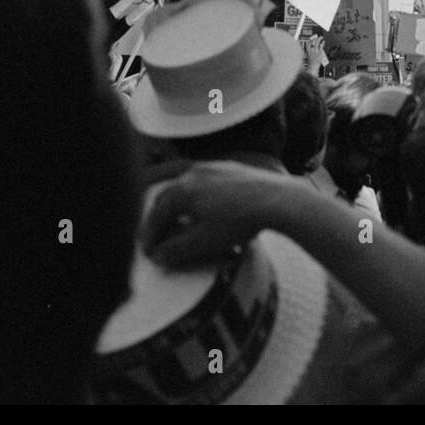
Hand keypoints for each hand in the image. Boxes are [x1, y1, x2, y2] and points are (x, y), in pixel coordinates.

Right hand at [143, 161, 295, 266]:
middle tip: (157, 236)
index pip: (156, 214)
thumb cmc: (239, 221)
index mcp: (182, 191)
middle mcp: (192, 173)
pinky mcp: (229, 168)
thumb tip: (158, 256)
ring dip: (175, 203)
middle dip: (159, 218)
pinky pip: (202, 179)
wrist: (277, 199)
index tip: (148, 251)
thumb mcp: (205, 242)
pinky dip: (194, 192)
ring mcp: (211, 167)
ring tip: (175, 218)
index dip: (149, 235)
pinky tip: (202, 203)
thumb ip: (177, 250)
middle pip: (167, 197)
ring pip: (183, 184)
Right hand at [300, 34, 324, 72]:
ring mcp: (315, 51)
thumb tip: (315, 46)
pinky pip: (321, 46)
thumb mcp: (309, 56)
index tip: (313, 39)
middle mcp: (311, 50)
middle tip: (318, 37)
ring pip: (317, 43)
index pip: (308, 43)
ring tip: (321, 37)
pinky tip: (323, 42)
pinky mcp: (319, 52)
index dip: (311, 40)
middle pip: (313, 42)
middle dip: (315, 38)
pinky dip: (322, 43)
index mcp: (308, 51)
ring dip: (319, 39)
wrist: (313, 66)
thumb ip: (311, 51)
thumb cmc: (311, 62)